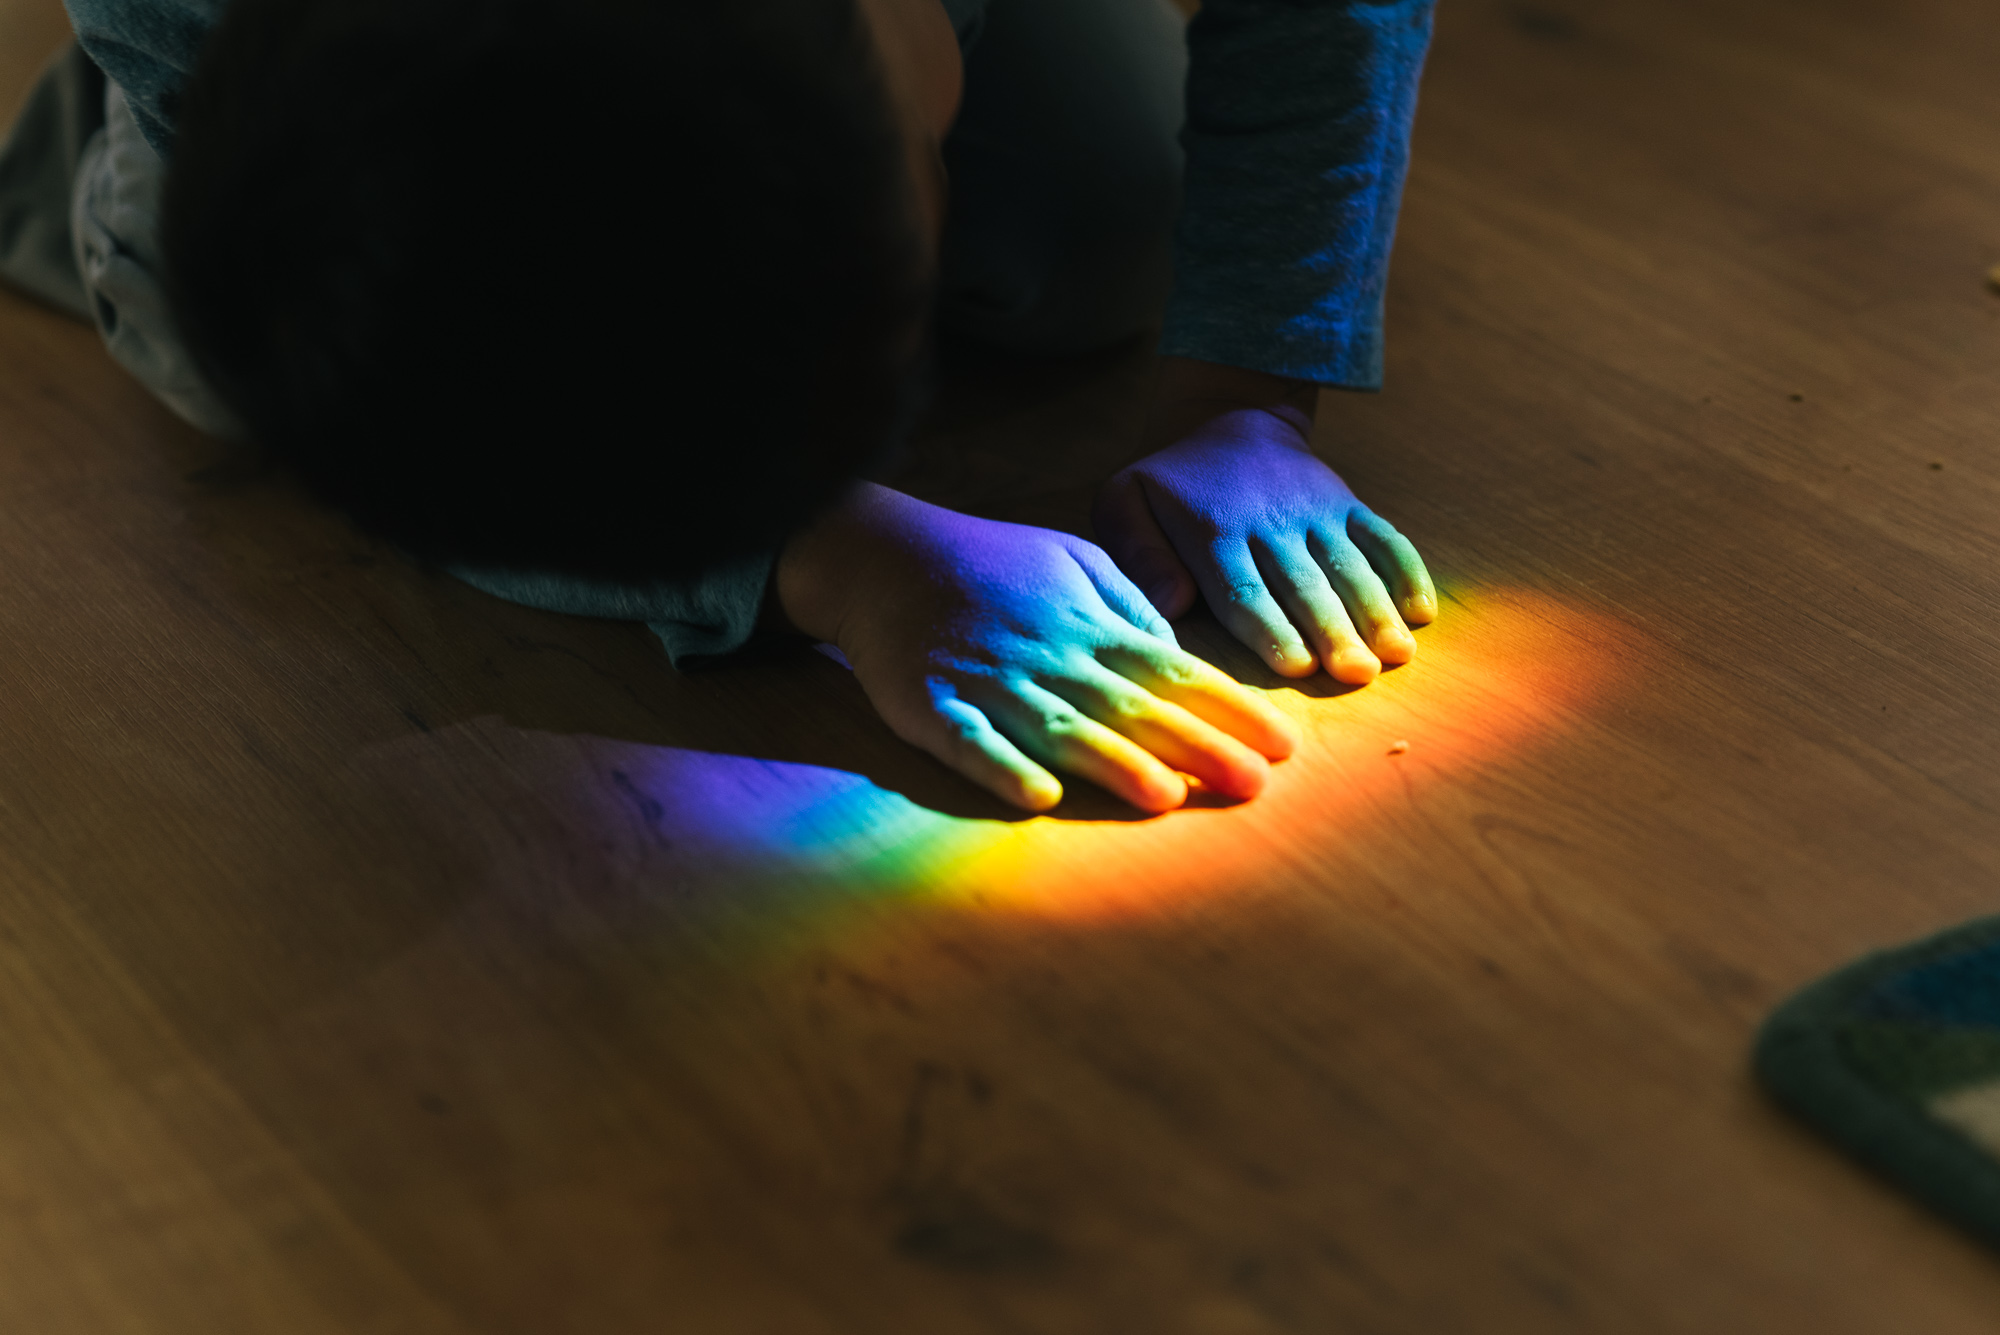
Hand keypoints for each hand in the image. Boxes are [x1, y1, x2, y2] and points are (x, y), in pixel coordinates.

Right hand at [776, 484, 1298, 812]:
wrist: (883, 556)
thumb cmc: (988, 560)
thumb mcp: (1072, 557)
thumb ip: (1130, 603)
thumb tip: (1181, 649)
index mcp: (1087, 622)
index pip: (1174, 668)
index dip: (1231, 708)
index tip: (1284, 745)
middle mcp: (1047, 653)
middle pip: (1132, 706)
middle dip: (1196, 746)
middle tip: (1253, 785)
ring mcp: (988, 680)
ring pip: (1060, 727)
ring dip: (1114, 764)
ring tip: (1166, 799)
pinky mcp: (930, 706)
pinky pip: (969, 743)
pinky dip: (1003, 769)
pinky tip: (1039, 797)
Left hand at [1093, 363, 1436, 682]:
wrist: (1228, 420)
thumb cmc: (1169, 485)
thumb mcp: (1125, 503)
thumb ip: (1137, 553)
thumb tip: (1168, 603)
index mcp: (1213, 533)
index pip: (1245, 589)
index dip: (1271, 628)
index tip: (1295, 666)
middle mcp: (1271, 524)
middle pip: (1305, 586)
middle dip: (1333, 631)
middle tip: (1355, 672)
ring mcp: (1317, 513)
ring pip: (1350, 566)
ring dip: (1376, 611)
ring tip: (1396, 653)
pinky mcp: (1348, 505)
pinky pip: (1384, 537)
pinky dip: (1406, 572)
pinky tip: (1423, 612)